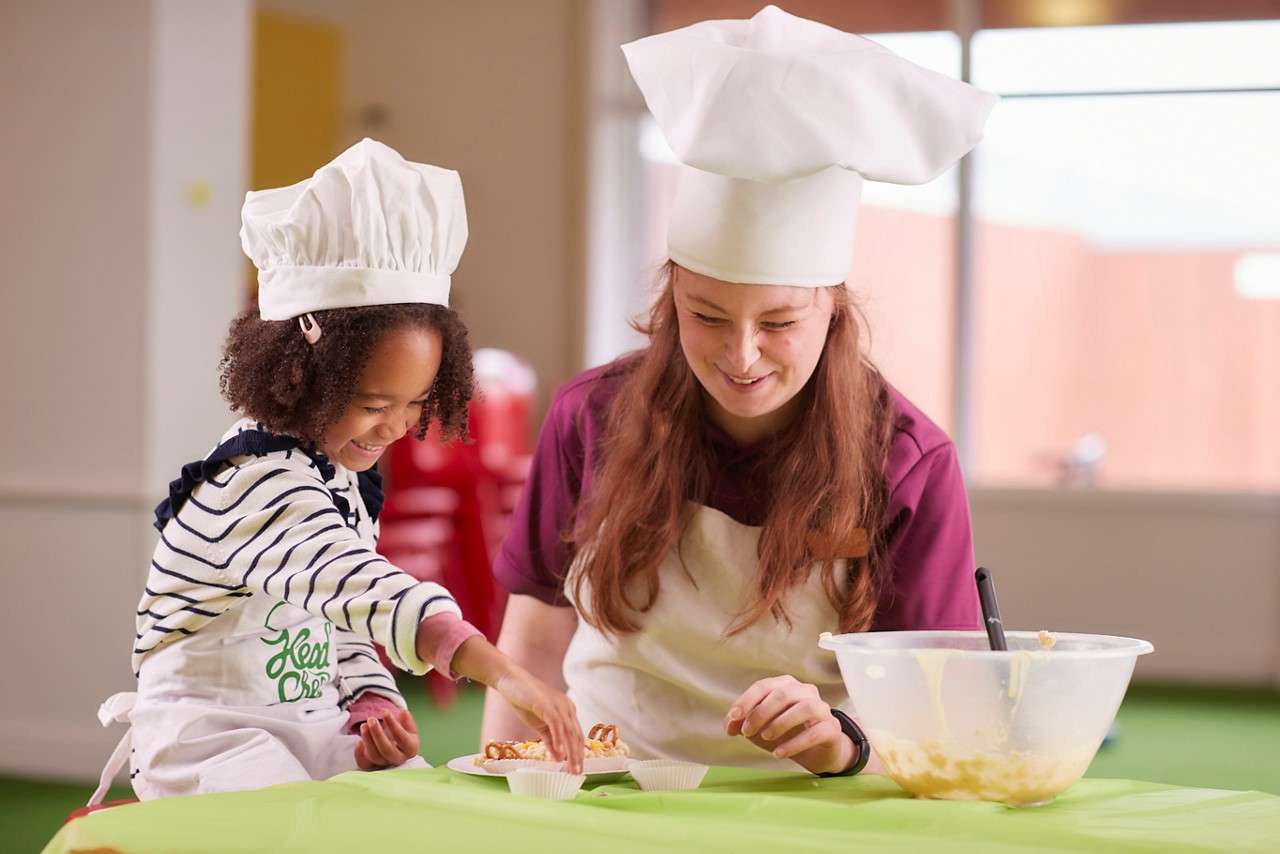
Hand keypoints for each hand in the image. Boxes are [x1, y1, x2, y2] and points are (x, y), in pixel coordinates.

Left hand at [354, 708, 419, 769]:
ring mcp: (385, 764)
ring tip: (364, 725)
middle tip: (371, 719)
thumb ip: (406, 720)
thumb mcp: (408, 726)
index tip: (384, 711)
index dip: (392, 724)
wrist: (396, 746)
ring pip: (375, 756)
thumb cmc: (402, 733)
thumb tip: (403, 713)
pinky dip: (359, 753)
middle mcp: (399, 758)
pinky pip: (364, 764)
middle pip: (387, 750)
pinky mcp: (373, 766)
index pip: (401, 737)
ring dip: (367, 740)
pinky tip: (358, 742)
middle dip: (378, 734)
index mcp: (411, 748)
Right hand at [493, 667, 584, 773]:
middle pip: (576, 735)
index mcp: (567, 711)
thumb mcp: (540, 725)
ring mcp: (558, 705)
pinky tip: (560, 753)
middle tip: (577, 773)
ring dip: (571, 752)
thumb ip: (550, 740)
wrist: (510, 680)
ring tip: (571, 768)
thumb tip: (559, 758)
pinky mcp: (546, 704)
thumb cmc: (525, 701)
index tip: (577, 769)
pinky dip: (559, 739)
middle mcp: (567, 707)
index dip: (578, 753)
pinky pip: (556, 724)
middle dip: (577, 756)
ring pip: (568, 732)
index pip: (576, 735)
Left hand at [725, 675, 855, 775]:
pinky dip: (795, 743)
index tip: (734, 717)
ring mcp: (822, 708)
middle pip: (783, 694)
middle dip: (761, 713)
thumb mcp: (760, 728)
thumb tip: (729, 726)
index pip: (764, 686)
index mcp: (786, 685)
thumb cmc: (787, 732)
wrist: (817, 751)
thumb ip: (743, 723)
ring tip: (765, 738)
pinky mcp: (832, 728)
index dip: (747, 700)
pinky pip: (815, 732)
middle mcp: (805, 691)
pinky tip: (779, 753)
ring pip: (804, 707)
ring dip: (780, 723)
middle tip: (747, 731)